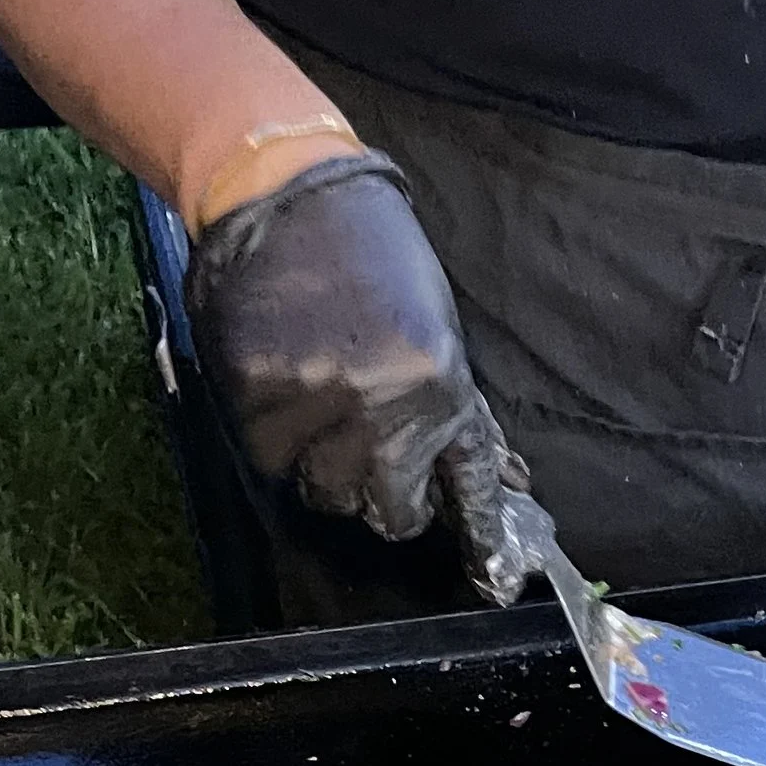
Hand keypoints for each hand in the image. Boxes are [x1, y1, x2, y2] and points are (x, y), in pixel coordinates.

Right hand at [183, 153, 525, 604]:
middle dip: (385, 495)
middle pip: (390, 512)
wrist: (287, 189)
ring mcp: (319, 407)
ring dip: (326, 468)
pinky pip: (272, 460)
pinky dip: (277, 439)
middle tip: (369, 452)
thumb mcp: (437, 323)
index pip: (465, 487)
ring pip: (328, 494)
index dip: (476, 533)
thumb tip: (505, 477)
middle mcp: (384, 407)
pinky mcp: (260, 400)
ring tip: (322, 406)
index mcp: (441, 387)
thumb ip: (461, 408)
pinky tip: (283, 387)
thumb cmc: (374, 251)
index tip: (489, 576)